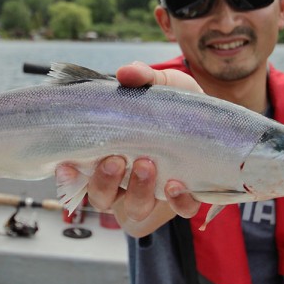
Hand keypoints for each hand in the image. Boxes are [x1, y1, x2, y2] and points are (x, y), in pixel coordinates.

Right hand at [56, 61, 201, 237]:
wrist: (216, 121)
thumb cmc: (176, 107)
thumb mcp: (161, 85)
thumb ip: (143, 77)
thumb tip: (125, 73)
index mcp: (108, 156)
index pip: (78, 174)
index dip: (68, 177)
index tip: (66, 165)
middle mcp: (124, 183)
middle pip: (102, 196)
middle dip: (105, 181)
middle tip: (116, 159)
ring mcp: (152, 196)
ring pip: (135, 208)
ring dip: (137, 190)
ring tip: (146, 164)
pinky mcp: (181, 202)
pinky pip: (178, 211)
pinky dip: (177, 201)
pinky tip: (177, 185)